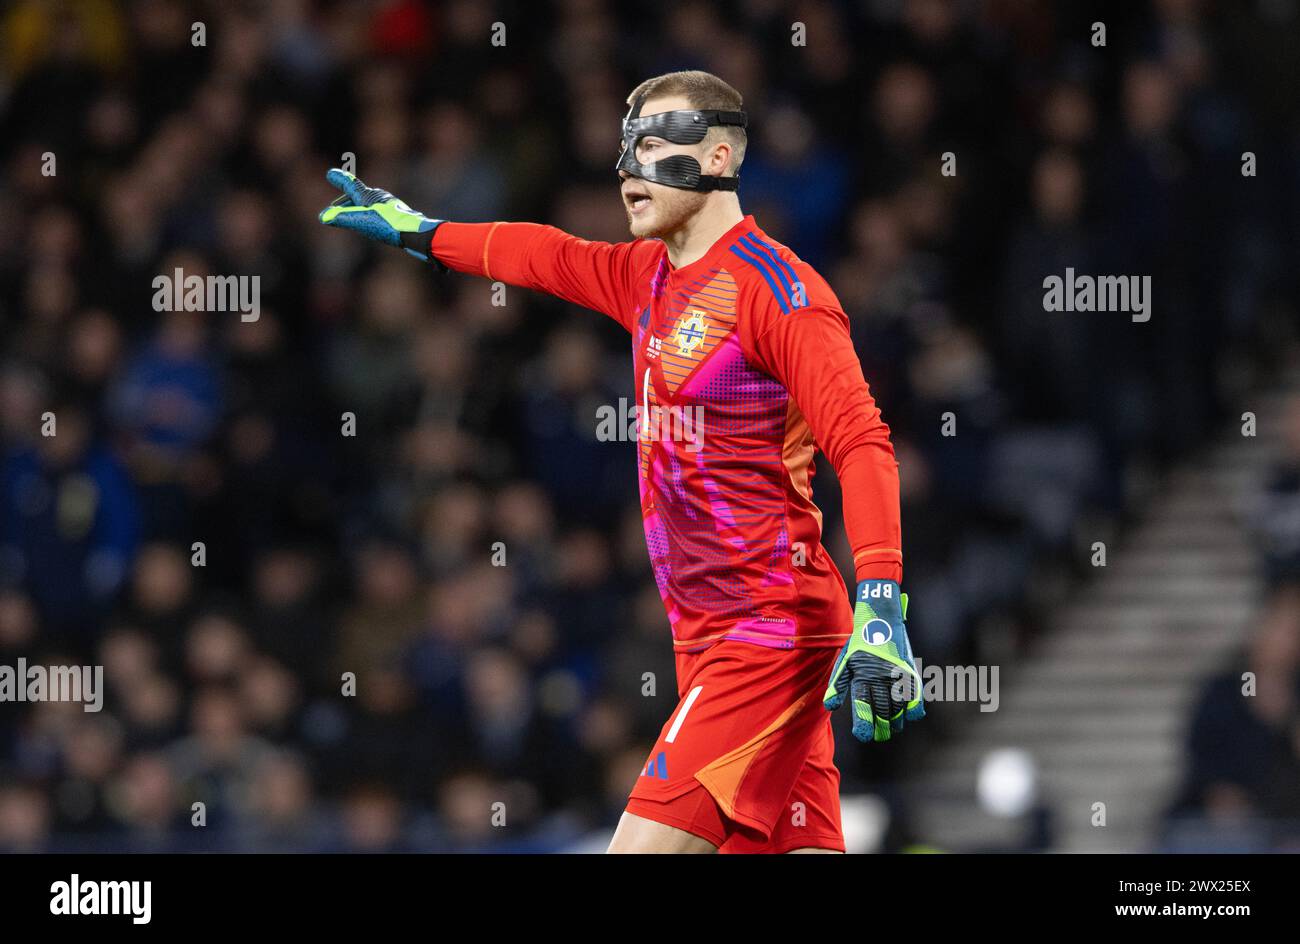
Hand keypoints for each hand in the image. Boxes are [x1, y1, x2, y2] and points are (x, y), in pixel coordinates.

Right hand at [318, 168, 442, 262]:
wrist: (417, 233)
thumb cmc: (389, 225)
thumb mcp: (362, 221)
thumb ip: (342, 217)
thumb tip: (323, 217)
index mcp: (369, 196)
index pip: (350, 186)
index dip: (340, 180)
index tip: (330, 173)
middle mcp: (380, 197)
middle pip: (358, 196)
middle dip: (345, 202)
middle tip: (335, 209)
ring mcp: (390, 206)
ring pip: (369, 204)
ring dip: (357, 208)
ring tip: (352, 217)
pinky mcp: (398, 216)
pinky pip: (378, 212)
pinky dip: (369, 215)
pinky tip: (375, 224)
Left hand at [823, 579, 924, 741]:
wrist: (880, 617)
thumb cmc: (860, 643)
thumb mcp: (845, 660)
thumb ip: (838, 685)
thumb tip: (830, 706)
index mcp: (861, 673)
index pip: (862, 704)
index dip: (864, 722)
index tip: (864, 736)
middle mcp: (879, 675)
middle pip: (882, 709)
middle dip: (881, 727)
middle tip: (879, 736)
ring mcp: (896, 673)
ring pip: (899, 706)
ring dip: (896, 720)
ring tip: (893, 728)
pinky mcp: (909, 669)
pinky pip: (915, 694)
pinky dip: (915, 708)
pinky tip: (911, 716)